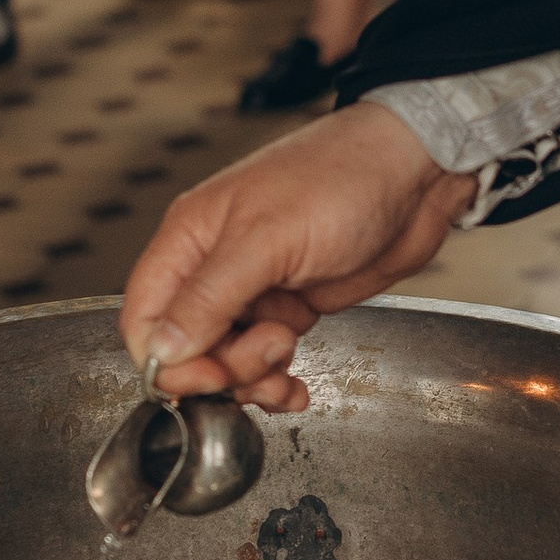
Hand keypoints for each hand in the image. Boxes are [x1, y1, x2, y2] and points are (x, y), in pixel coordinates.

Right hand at [121, 104, 475, 411]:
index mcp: (191, 239)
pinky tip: (297, 386)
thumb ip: (210, 296)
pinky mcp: (292, 305)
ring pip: (227, 358)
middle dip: (222, 367)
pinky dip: (277, 379)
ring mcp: (255, 288)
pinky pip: (266, 358)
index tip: (207, 377)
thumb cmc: (341, 176)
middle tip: (268, 352)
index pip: (144, 316)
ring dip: (254, 377)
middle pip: (187, 347)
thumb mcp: (268, 238)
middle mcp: (216, 266)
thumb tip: (162, 347)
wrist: (415, 173)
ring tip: (288, 360)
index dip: (167, 359)